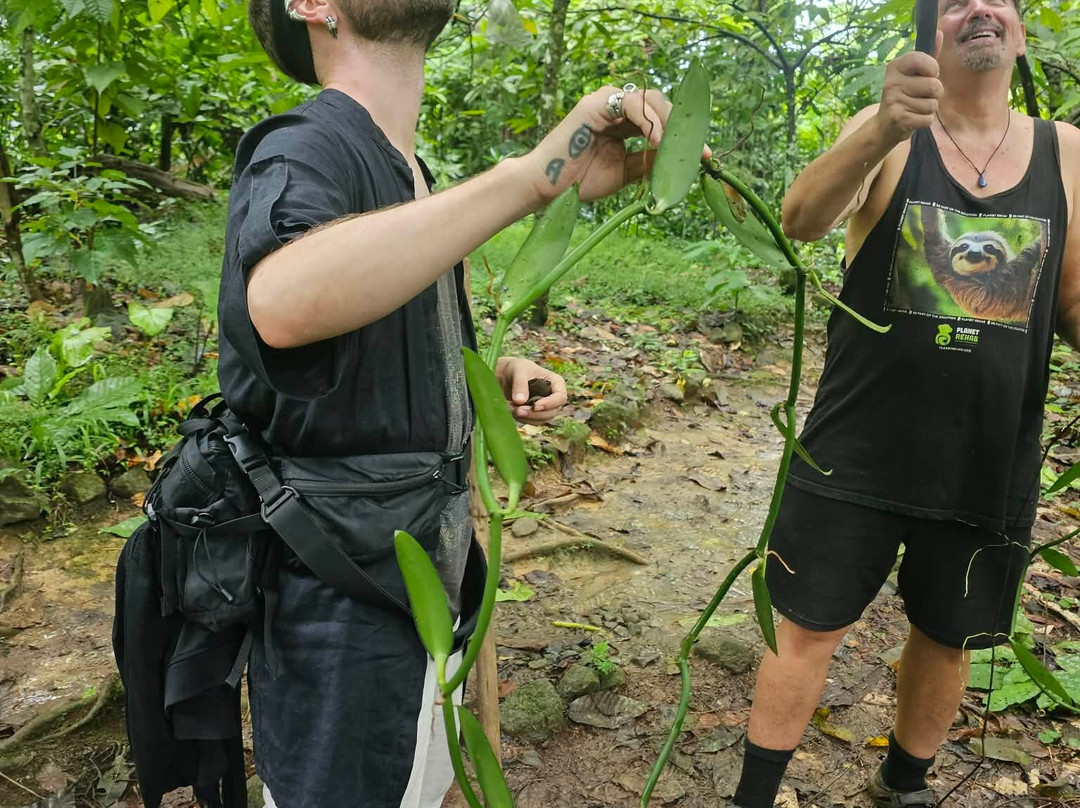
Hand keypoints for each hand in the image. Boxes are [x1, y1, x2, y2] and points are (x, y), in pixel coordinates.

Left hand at [495, 357, 567, 424]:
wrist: (507, 376)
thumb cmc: (518, 368)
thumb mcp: (519, 371)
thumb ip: (520, 384)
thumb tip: (520, 401)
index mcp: (557, 383)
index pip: (560, 397)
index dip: (550, 404)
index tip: (535, 406)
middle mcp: (554, 397)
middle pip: (552, 412)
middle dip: (535, 414)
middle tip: (518, 410)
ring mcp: (546, 407)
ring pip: (542, 419)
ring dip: (526, 417)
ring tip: (510, 407)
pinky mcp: (536, 414)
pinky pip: (532, 421)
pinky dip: (521, 418)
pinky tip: (511, 409)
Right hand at [523, 86, 710, 205]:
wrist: (547, 189)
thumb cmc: (579, 181)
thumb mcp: (625, 171)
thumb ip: (649, 161)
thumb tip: (679, 158)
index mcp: (624, 121)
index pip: (662, 118)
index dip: (684, 134)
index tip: (705, 155)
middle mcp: (616, 106)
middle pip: (660, 105)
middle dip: (683, 127)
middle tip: (700, 151)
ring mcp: (605, 101)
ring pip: (649, 100)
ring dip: (669, 124)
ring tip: (677, 148)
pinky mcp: (595, 104)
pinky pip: (631, 104)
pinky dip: (648, 121)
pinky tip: (657, 140)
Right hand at [875, 32, 943, 145]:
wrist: (885, 125)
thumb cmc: (905, 95)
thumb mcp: (914, 74)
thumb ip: (928, 56)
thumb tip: (940, 32)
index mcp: (895, 67)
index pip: (921, 59)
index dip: (933, 69)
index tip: (929, 74)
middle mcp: (891, 82)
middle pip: (933, 85)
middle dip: (935, 94)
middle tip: (922, 96)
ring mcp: (893, 100)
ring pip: (932, 104)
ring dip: (929, 108)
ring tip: (915, 108)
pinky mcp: (897, 118)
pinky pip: (927, 118)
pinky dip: (925, 121)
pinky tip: (913, 119)